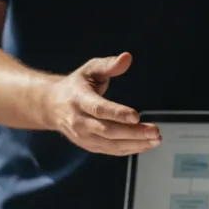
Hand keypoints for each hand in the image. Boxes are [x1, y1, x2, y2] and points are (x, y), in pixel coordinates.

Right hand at [44, 53, 160, 154]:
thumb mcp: (90, 70)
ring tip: (156, 139)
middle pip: (108, 131)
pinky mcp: (89, 146)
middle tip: (155, 131)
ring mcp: (83, 136)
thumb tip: (127, 58)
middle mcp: (79, 121)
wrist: (52, 106)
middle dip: (134, 132)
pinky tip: (145, 144)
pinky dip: (130, 149)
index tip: (136, 116)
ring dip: (136, 144)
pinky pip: (111, 151)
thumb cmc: (76, 85)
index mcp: (78, 99)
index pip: (99, 109)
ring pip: (111, 144)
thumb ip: (109, 65)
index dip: (117, 114)